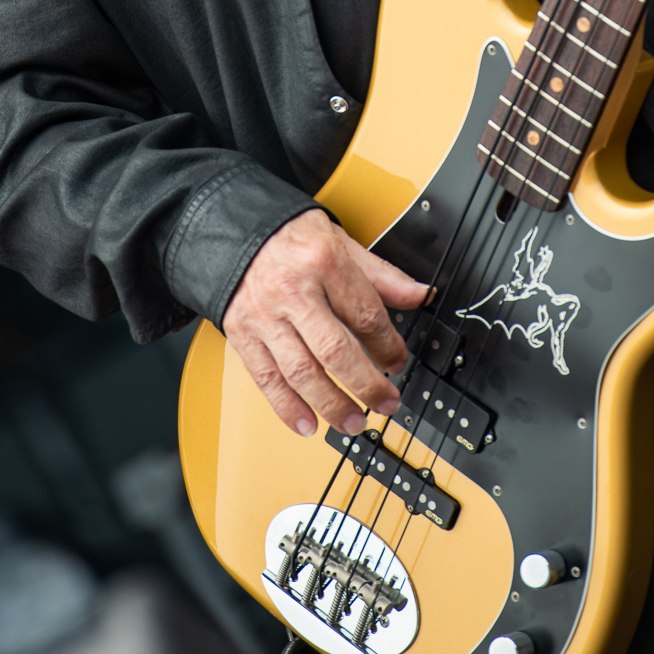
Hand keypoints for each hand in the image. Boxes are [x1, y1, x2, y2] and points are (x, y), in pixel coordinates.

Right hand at [222, 208, 428, 437]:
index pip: (365, 315)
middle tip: (386, 402)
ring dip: (331, 404)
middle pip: (335, 350)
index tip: (397, 361)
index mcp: (323, 263)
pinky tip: (307, 423)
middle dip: (366, 385)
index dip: (388, 346)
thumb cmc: (290, 237)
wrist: (235, 229)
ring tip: (354, 422)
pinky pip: (266, 378)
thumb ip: (381, 275)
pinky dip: (287, 407)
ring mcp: (264, 316)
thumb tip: (419, 295)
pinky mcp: (242, 334)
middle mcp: (292, 291)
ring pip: (301, 371)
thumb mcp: (341, 243)